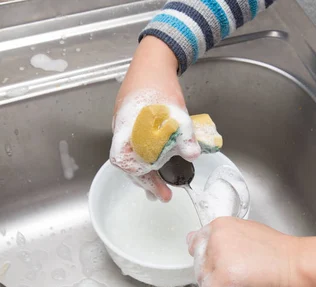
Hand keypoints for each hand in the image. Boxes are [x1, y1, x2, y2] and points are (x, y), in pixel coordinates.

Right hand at [110, 36, 199, 201]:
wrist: (152, 61)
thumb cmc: (158, 84)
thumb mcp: (177, 111)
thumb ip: (184, 135)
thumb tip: (193, 155)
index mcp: (126, 129)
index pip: (124, 160)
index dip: (139, 177)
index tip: (156, 188)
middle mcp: (122, 131)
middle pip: (129, 163)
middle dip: (146, 181)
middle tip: (163, 195)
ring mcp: (126, 127)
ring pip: (133, 156)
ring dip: (146, 173)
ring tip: (161, 188)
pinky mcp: (133, 123)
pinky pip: (137, 146)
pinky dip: (147, 159)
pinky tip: (159, 163)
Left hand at [188, 217, 296, 286]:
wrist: (293, 263)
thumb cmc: (277, 251)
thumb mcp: (246, 232)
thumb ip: (224, 238)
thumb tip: (207, 244)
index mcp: (220, 225)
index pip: (196, 242)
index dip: (207, 257)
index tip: (217, 263)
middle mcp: (215, 238)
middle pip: (199, 262)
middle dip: (213, 272)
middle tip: (236, 275)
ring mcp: (217, 258)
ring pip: (203, 278)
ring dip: (218, 284)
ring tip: (240, 281)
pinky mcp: (221, 277)